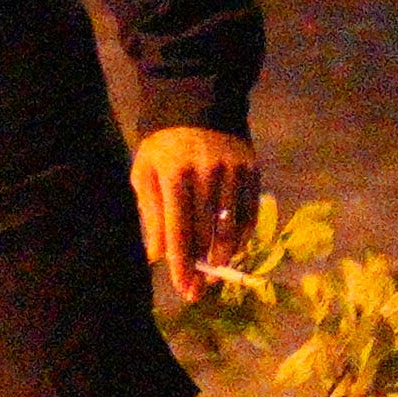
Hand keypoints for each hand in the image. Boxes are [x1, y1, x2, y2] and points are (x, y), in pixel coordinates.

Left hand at [136, 125, 257, 293]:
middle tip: (197, 291)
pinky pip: (250, 212)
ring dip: (224, 256)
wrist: (198, 105)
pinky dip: (242, 236)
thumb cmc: (164, 146)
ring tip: (216, 275)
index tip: (182, 287)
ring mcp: (233, 171)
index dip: (181, 262)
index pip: (179, 229)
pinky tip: (234, 249)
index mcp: (175, 175)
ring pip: (231, 226)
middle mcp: (207, 174)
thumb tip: (156, 255)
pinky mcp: (252, 170)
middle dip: (201, 266)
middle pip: (206, 232)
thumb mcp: (146, 173)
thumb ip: (152, 213)